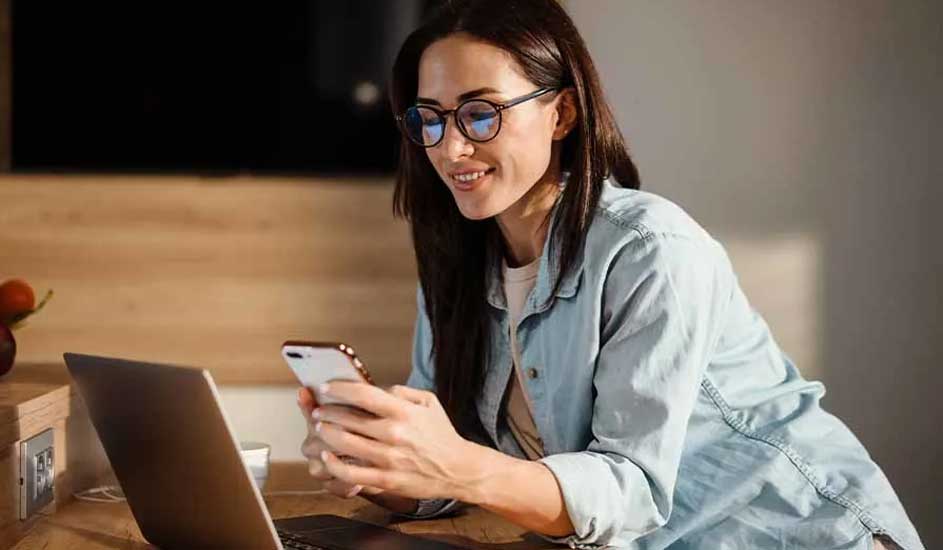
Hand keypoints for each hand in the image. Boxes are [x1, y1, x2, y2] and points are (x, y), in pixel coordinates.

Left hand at [311, 381, 484, 501]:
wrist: (457, 469)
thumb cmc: (441, 434)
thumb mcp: (428, 402)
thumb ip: (400, 392)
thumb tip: (373, 388)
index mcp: (404, 412)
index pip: (363, 395)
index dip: (339, 389)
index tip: (326, 388)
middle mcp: (394, 434)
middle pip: (348, 419)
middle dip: (327, 412)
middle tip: (319, 410)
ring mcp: (389, 458)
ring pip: (344, 443)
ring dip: (326, 433)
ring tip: (320, 428)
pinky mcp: (385, 480)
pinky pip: (350, 473)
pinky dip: (334, 463)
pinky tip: (327, 456)